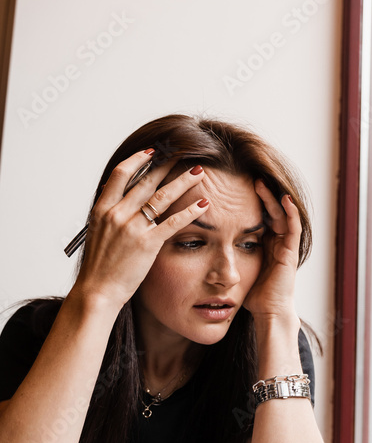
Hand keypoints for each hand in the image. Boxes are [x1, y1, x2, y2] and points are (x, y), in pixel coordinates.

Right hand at [73, 149, 208, 310]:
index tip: (152, 151)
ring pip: (162, 197)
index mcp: (102, 209)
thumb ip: (110, 215)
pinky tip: (203, 204)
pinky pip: (173, 222)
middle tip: (183, 153)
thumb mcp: (98, 233)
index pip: (120, 174)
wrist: (97, 291)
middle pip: (146, 181)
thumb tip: (120, 200)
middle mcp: (117, 214)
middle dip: (167, 165)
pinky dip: (190, 211)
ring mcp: (132, 228)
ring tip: (199, 172)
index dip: (137, 159)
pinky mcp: (147, 243)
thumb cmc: (99, 267)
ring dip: (183, 182)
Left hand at [242, 180, 299, 321]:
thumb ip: (228, 256)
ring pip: (282, 215)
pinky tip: (284, 199)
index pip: (259, 217)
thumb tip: (204, 246)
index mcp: (265, 245)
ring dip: (273, 198)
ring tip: (261, 183)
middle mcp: (277, 243)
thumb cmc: (252, 296)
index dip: (250, 202)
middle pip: (271, 211)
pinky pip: (293, 227)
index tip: (236, 188)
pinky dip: (291, 212)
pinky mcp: (291, 252)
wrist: (268, 312)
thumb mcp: (237, 270)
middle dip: (261, 195)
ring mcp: (286, 247)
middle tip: (250, 178)